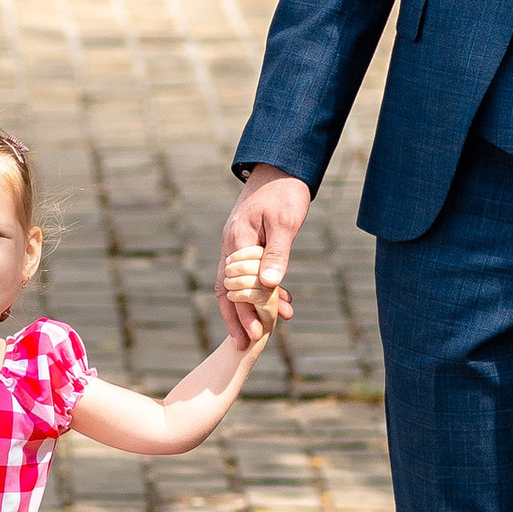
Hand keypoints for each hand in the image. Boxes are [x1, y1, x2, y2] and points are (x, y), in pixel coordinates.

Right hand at [219, 166, 308, 344]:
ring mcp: (237, 244)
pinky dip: (259, 289)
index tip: (254, 334)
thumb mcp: (285, 223)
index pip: (235, 286)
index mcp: (238, 241)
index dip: (243, 312)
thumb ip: (277, 254)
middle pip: (227, 289)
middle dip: (238, 318)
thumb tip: (270, 285)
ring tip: (261, 331)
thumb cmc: (284, 192)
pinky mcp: (247, 242)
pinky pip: (247, 272)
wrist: (280, 167)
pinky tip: (278, 300)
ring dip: (247, 307)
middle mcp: (231, 245)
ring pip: (235, 283)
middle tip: (249, 344)